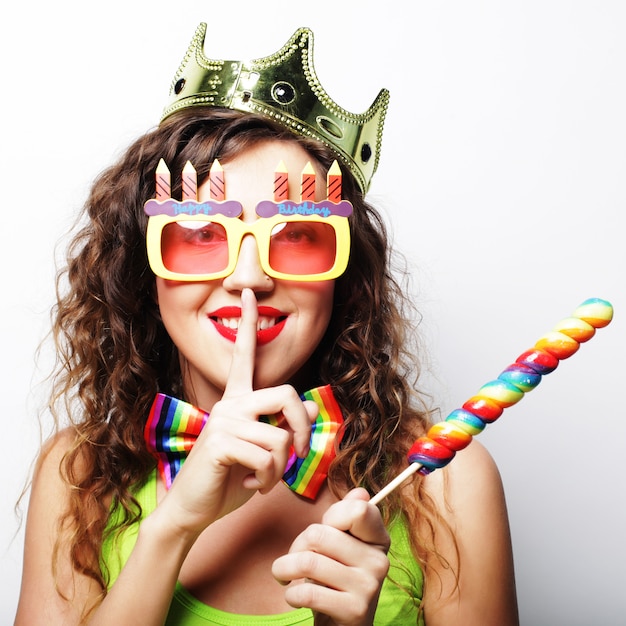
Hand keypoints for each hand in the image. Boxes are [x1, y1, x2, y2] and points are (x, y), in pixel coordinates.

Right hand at [158, 288, 318, 534]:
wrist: (192, 511)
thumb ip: (280, 429)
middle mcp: (229, 404)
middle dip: (302, 427)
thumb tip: (307, 405)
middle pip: (286, 393)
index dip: (247, 324)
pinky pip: (267, 458)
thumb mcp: (261, 453)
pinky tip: (249, 485)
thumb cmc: (228, 480)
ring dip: (281, 469)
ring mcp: (223, 421)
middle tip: (299, 454)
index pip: (244, 356)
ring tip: (263, 478)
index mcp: (237, 401)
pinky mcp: (220, 443)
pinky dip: (267, 481)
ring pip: (280, 437)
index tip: (248, 294)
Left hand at [272, 488, 390, 625]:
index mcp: (378, 539)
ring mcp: (369, 587)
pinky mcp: (354, 611)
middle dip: (297, 546)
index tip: (325, 530)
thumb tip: (360, 492)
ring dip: (285, 569)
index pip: (357, 509)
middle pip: (320, 534)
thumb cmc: (335, 580)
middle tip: (295, 559)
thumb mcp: (341, 546)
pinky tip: (294, 596)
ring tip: (285, 575)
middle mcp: (379, 561)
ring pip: (309, 562)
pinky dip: (291, 594)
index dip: (331, 517)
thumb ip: (346, 517)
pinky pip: (307, 593)